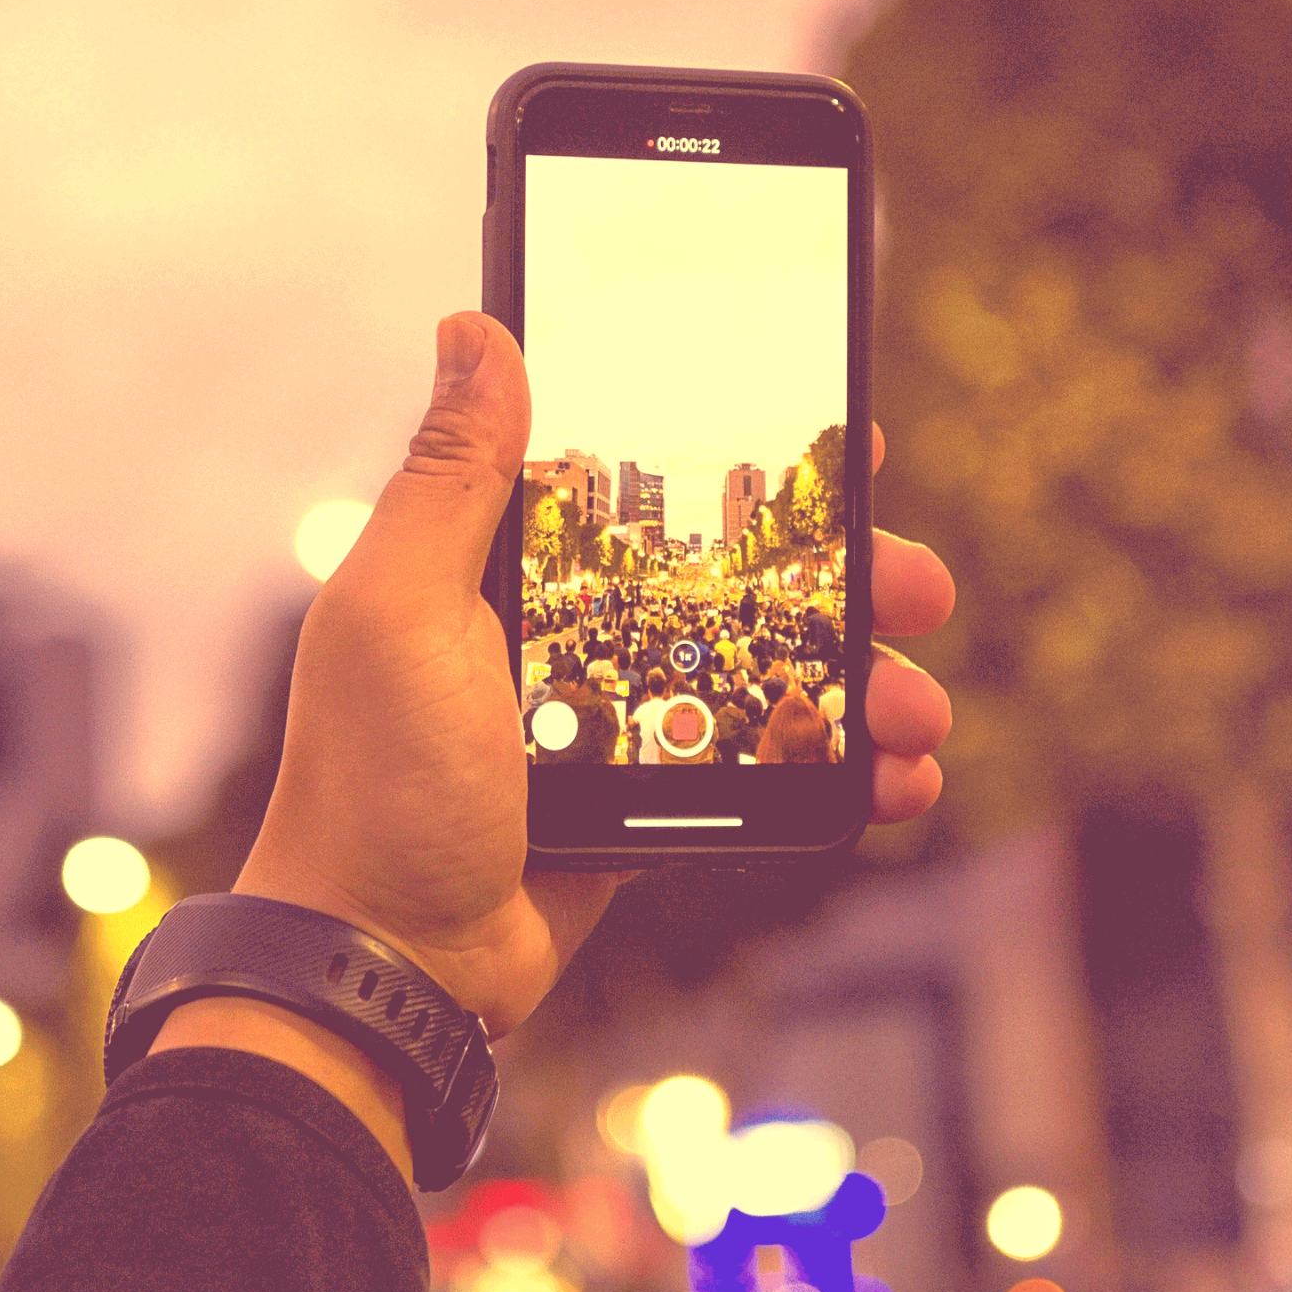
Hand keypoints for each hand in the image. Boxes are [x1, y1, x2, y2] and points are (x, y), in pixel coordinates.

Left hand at [232, 310, 957, 1055]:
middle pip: (738, 577)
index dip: (751, 459)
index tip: (846, 444)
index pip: (648, 479)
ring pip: (770, 673)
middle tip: (918, 587)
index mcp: (506, 566)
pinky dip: (840, 772)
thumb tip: (474, 328)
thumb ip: (450, 478)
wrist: (385, 963)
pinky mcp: (647, 802)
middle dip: (844, 579)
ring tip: (919, 711)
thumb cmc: (373, 786)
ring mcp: (614, 719)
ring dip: (863, 683)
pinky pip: (763, 771)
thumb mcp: (400, 610)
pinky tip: (896, 779)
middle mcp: (567, 629)